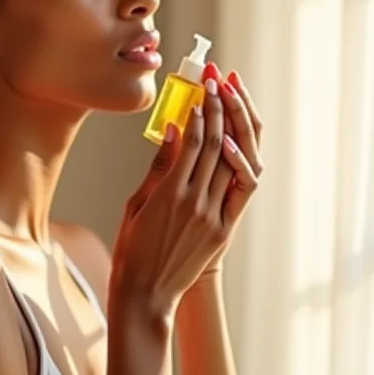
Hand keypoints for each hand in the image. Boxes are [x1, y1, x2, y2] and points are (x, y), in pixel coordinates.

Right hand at [110, 77, 258, 319]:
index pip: (194, 141)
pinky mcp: (224, 229)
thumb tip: (174, 130)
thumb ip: (159, 166)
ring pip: (235, 161)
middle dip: (220, 107)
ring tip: (234, 98)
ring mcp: (215, 216)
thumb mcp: (137, 203)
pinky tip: (238, 137)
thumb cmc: (133, 247)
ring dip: (236, 126)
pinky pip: (239, 186)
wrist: (147, 294)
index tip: (201, 89)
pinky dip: (240, 159)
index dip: (200, 111)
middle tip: (219, 81)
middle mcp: (197, 202)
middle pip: (218, 145)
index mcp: (170, 194)